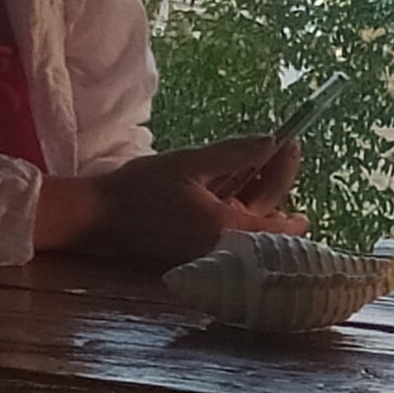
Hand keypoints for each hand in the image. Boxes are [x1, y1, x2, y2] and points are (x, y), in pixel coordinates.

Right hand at [35, 136, 306, 264]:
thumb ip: (234, 154)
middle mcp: (227, 249)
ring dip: (259, 189)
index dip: (288, 176)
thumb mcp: (190, 163)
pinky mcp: (200, 248)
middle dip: (276, 178)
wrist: (101, 217)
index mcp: (228, 231)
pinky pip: (232, 227)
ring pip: (251, 222)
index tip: (292, 144)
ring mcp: (214, 252)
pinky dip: (239, 202)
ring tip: (258, 155)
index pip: (281, 216)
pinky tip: (234, 178)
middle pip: (268, 217)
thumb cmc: (143, 188)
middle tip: (280, 144)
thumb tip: (272, 140)